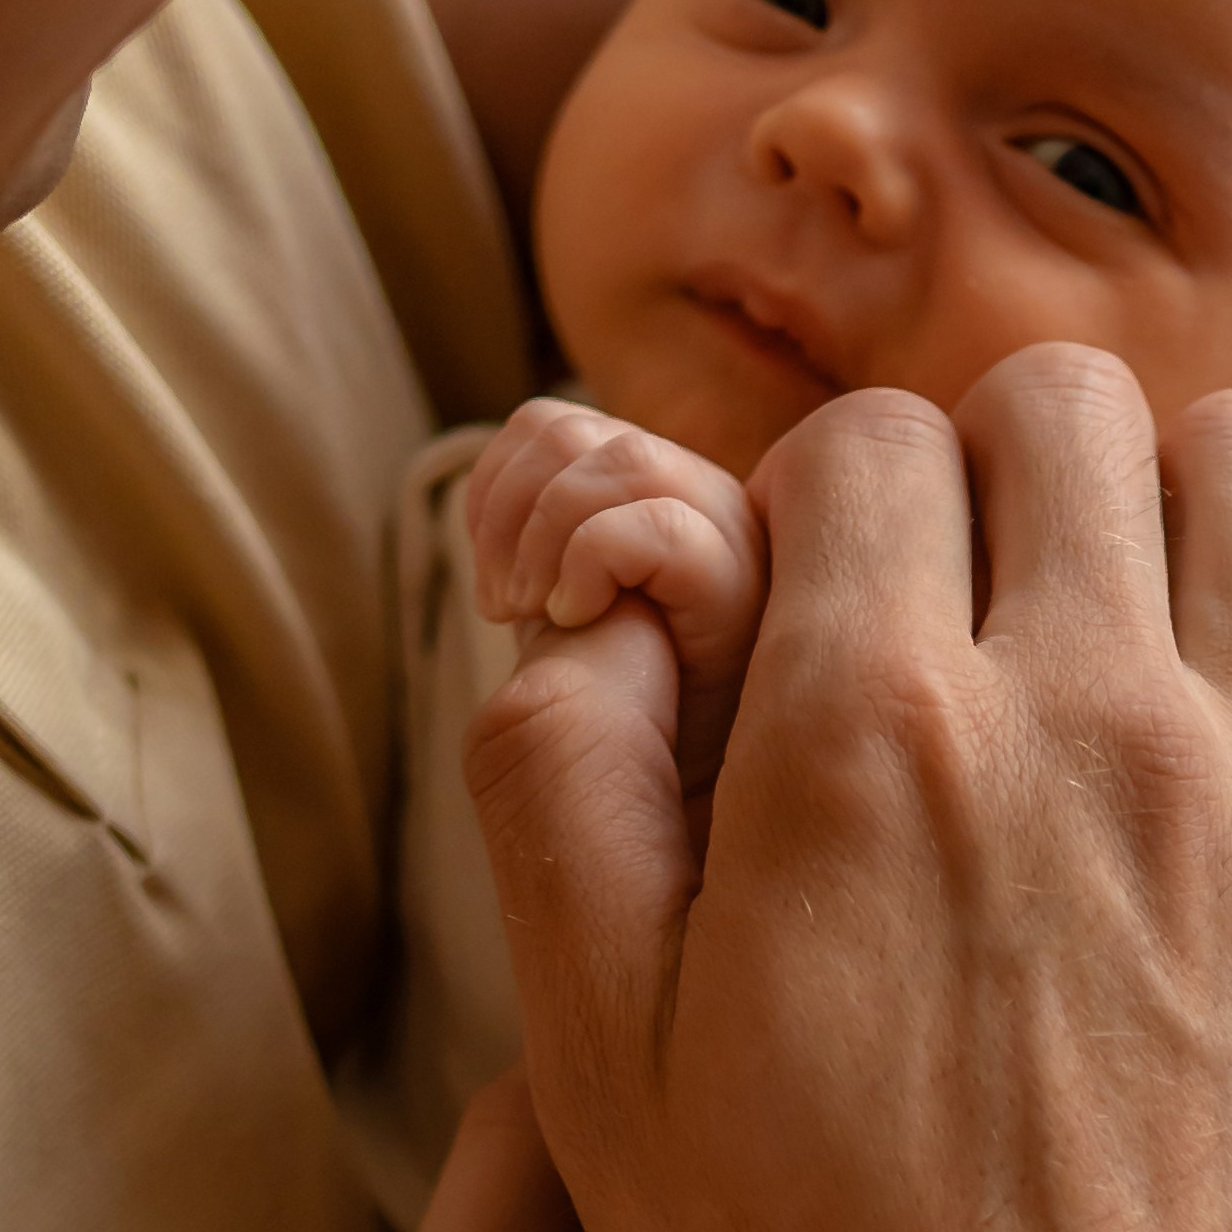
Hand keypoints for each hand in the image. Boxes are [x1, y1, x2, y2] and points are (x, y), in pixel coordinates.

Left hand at [467, 396, 767, 796]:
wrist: (695, 805)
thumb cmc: (635, 714)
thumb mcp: (574, 614)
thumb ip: (550, 546)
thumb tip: (491, 501)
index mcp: (662, 489)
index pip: (555, 427)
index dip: (495, 485)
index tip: (489, 574)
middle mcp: (706, 498)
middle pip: (572, 433)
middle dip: (507, 513)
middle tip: (501, 603)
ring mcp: (734, 539)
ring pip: (621, 462)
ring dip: (544, 538)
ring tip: (535, 612)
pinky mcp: (742, 591)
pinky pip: (658, 527)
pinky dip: (591, 562)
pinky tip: (576, 617)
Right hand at [469, 348, 1231, 1231]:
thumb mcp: (606, 1088)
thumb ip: (566, 794)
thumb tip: (599, 598)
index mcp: (867, 742)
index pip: (859, 446)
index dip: (814, 513)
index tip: (812, 623)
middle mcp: (1090, 717)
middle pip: (1058, 407)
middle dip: (983, 472)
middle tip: (952, 620)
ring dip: (1167, 506)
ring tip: (1111, 641)